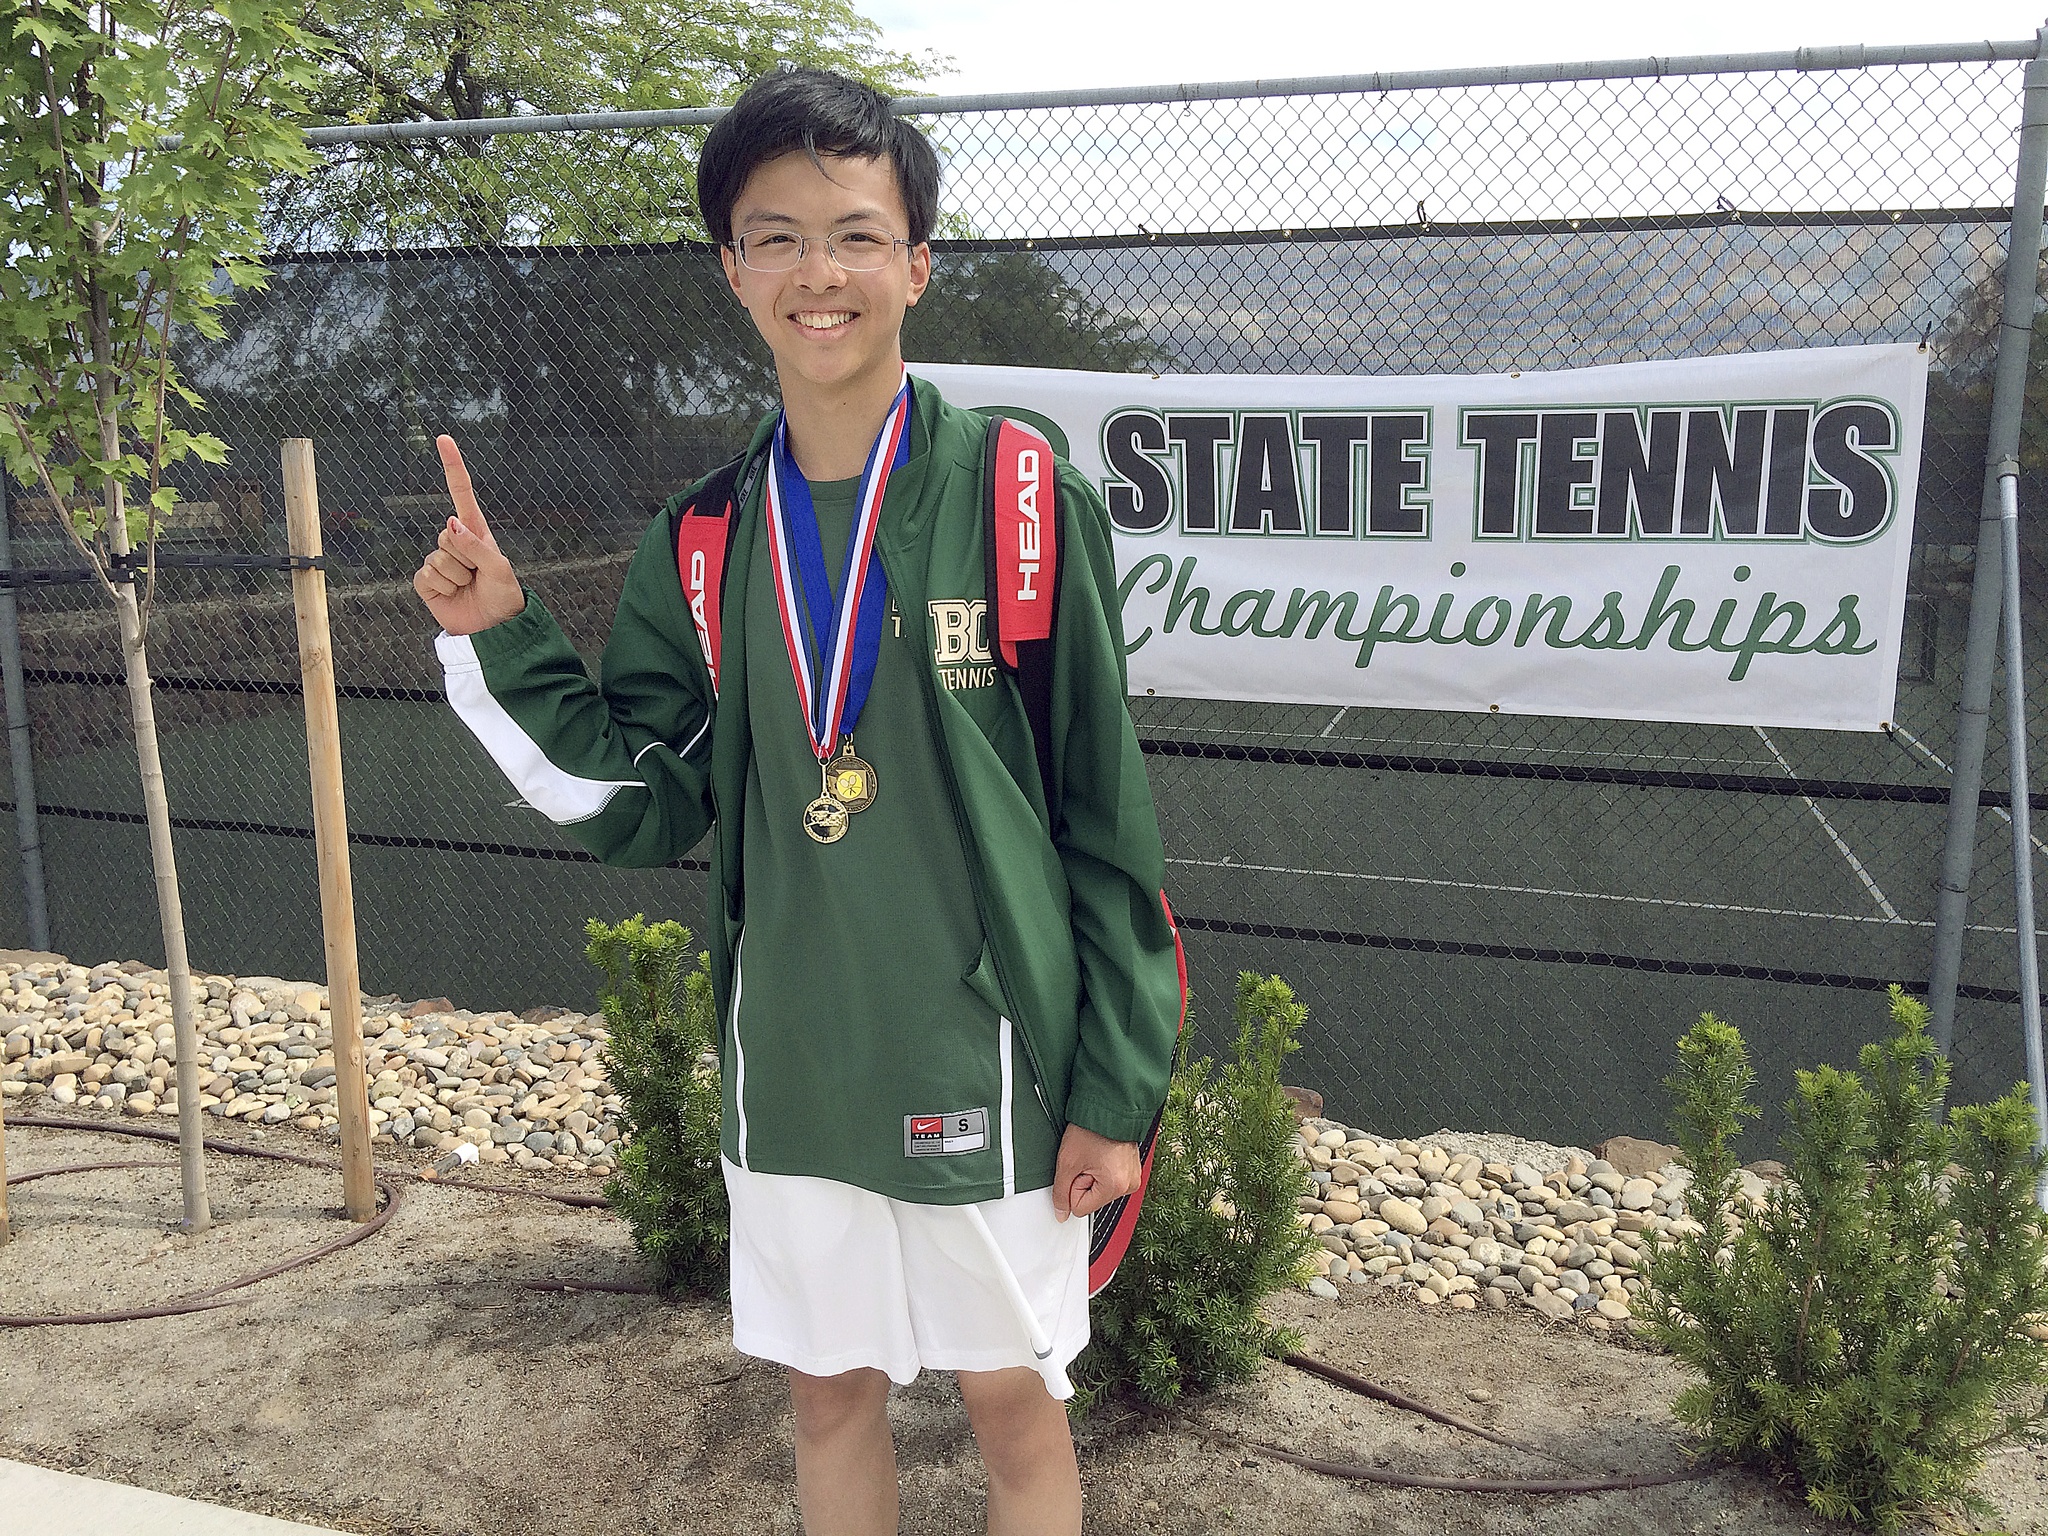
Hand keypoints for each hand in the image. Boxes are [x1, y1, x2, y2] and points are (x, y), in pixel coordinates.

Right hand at [412, 435, 523, 634]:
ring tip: (469, 587)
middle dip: (467, 558)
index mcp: (475, 532)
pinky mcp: (426, 581)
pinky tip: (453, 594)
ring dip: (458, 576)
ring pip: (439, 557)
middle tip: (479, 576)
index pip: (461, 494)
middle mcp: (454, 542)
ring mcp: (438, 560)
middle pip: (448, 535)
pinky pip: (427, 574)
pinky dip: (443, 586)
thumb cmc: (503, 596)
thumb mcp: (499, 569)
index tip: (444, 439)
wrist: (493, 629)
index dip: (452, 466)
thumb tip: (449, 524)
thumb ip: (476, 546)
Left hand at [1052, 1123, 1142, 1222]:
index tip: (1078, 1168)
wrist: (1109, 1107)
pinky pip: (1111, 1180)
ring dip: (1094, 1175)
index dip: (1072, 1188)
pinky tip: (1102, 1153)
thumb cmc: (1091, 1129)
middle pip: (1093, 1200)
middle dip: (1084, 1181)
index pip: (1081, 1209)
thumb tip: (1061, 1212)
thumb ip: (1061, 1193)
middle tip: (1086, 1159)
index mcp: (1115, 1186)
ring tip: (1095, 1155)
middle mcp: (1129, 1185)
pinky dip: (1103, 1169)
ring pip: (1101, 1190)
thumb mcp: (1068, 1162)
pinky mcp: (1132, 1169)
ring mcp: (1133, 1177)